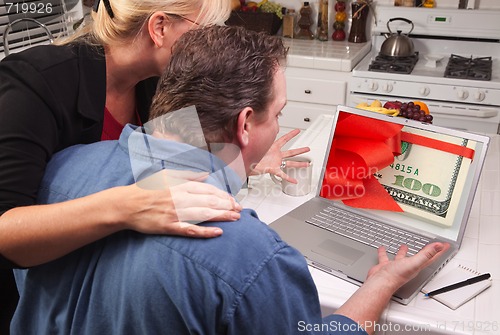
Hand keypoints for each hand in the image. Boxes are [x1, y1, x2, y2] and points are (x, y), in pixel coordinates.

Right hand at [120, 170, 241, 237]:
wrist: (127, 204)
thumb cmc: (146, 189)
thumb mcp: (167, 175)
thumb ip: (187, 175)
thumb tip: (205, 174)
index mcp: (181, 185)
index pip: (208, 190)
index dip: (224, 195)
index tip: (234, 200)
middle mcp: (180, 197)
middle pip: (209, 201)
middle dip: (227, 205)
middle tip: (240, 210)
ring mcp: (175, 212)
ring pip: (204, 214)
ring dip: (222, 216)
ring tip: (235, 218)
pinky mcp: (169, 226)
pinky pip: (190, 229)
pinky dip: (205, 231)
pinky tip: (218, 233)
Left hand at [251, 129, 309, 182]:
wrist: (244, 164)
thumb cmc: (249, 154)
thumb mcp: (255, 144)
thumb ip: (257, 137)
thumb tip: (253, 127)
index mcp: (272, 147)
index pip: (284, 139)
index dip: (291, 134)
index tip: (297, 131)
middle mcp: (275, 155)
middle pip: (291, 152)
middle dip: (300, 151)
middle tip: (307, 149)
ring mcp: (275, 162)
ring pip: (290, 163)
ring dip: (298, 164)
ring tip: (306, 164)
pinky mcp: (273, 170)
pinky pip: (282, 174)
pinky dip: (288, 178)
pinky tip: (294, 180)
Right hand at [366, 242, 449, 290]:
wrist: (381, 282)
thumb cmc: (397, 276)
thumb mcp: (414, 262)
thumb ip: (426, 254)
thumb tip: (438, 247)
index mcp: (416, 266)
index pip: (431, 257)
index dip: (439, 251)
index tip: (445, 245)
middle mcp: (408, 266)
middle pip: (419, 257)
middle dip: (423, 251)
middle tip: (427, 246)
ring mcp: (397, 266)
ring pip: (402, 257)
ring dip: (403, 251)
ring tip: (404, 246)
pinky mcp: (386, 266)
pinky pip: (386, 257)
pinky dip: (385, 253)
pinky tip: (383, 249)